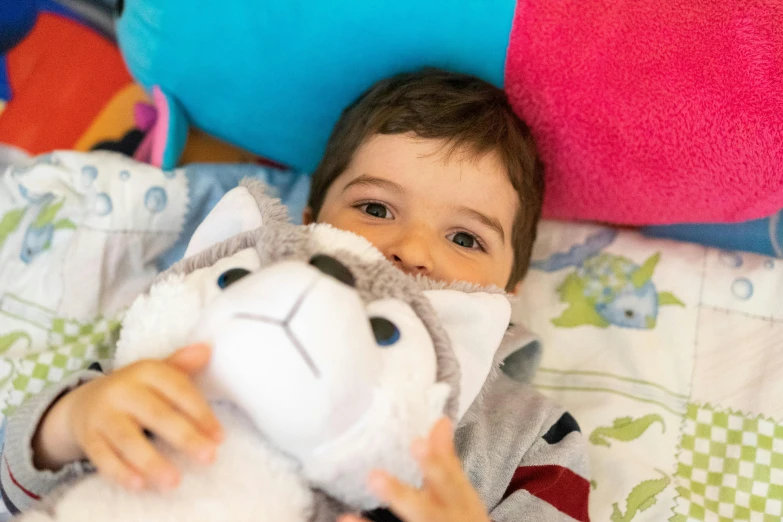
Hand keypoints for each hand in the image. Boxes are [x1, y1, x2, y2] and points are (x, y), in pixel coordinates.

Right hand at [32, 344, 222, 490]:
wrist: (85, 401)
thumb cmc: (136, 389)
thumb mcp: (157, 373)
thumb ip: (182, 365)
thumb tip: (207, 349)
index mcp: (146, 371)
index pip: (178, 390)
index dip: (201, 413)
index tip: (219, 437)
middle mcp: (122, 390)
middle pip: (156, 415)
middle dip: (185, 437)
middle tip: (209, 457)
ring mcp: (103, 414)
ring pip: (128, 439)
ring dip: (152, 461)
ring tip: (174, 481)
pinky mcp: (88, 437)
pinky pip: (103, 457)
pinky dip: (120, 472)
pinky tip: (140, 484)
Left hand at [340, 418, 490, 521]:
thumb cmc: (460, 519)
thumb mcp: (460, 494)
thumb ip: (445, 461)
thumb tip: (440, 420)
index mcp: (458, 504)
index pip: (448, 482)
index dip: (434, 464)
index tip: (417, 442)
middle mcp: (443, 521)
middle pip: (423, 512)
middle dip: (400, 496)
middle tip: (374, 476)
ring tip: (348, 515)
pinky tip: (345, 519)